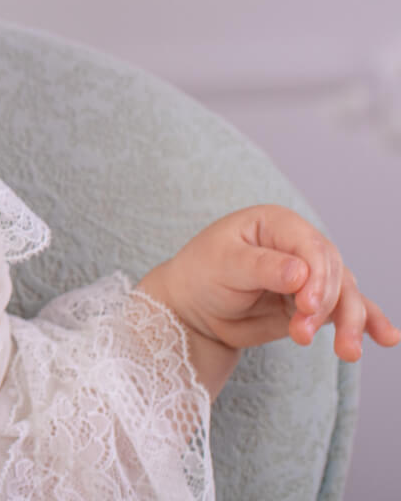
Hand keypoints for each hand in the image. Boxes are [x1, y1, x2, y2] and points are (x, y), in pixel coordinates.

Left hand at [138, 204, 398, 397]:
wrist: (195, 308)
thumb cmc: (202, 274)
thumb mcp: (223, 265)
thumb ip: (262, 267)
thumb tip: (301, 272)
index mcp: (276, 224)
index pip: (312, 247)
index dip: (317, 276)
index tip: (306, 306)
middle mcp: (299, 246)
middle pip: (334, 273)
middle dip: (328, 306)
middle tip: (301, 333)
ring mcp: (310, 276)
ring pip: (346, 295)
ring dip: (350, 323)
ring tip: (346, 353)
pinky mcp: (314, 304)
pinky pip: (348, 310)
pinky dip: (368, 323)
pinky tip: (386, 338)